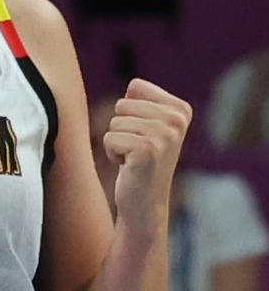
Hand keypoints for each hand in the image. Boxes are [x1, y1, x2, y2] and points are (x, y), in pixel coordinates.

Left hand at [103, 79, 191, 236]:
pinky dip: (112, 154)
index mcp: (181, 109)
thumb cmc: (140, 161)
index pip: (135, 87)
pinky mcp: (147, 150)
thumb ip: (142, 101)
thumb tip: (132, 87)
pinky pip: (109, 138)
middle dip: (121, 128)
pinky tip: (129, 167)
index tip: (143, 134)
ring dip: (117, 142)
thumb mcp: (148, 126)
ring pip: (114, 122)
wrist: (145, 203)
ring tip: (134, 159)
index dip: (130, 111)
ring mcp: (164, 135)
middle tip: (137, 150)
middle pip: (122, 104)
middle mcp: (177, 120)